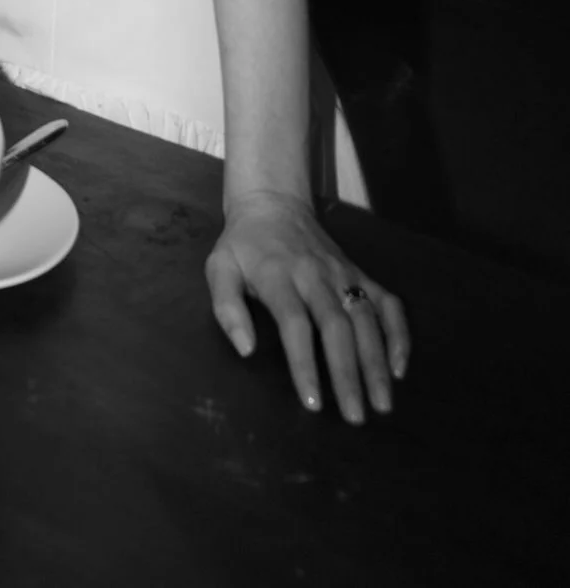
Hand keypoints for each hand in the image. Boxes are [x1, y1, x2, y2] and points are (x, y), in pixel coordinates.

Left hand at [206, 190, 409, 422]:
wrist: (273, 203)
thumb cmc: (244, 246)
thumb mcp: (220, 268)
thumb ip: (226, 308)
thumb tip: (245, 349)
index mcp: (278, 275)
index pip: (295, 325)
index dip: (305, 364)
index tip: (314, 403)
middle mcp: (316, 274)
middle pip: (336, 327)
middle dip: (348, 374)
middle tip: (356, 417)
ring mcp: (342, 273)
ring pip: (366, 319)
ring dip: (376, 363)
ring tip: (382, 404)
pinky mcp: (360, 272)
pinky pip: (387, 302)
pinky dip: (398, 333)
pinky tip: (399, 367)